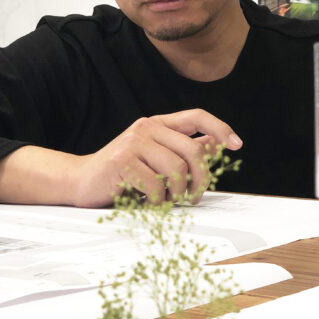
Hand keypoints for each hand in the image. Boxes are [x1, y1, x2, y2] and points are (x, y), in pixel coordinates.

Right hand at [71, 109, 241, 207]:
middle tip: (194, 196)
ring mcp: (134, 143)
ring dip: (178, 193)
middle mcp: (147, 128)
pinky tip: (149, 202)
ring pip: (177, 169)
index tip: (237, 144)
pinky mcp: (122, 162)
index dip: (220, 128)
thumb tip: (216, 142)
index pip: (196, 116)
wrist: (81, 181)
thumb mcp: (155, 155)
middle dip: (201, 178)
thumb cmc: (122, 171)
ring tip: (169, 201)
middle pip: (193, 150)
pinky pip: (157, 185)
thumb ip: (182, 147)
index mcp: (157, 124)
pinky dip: (159, 201)